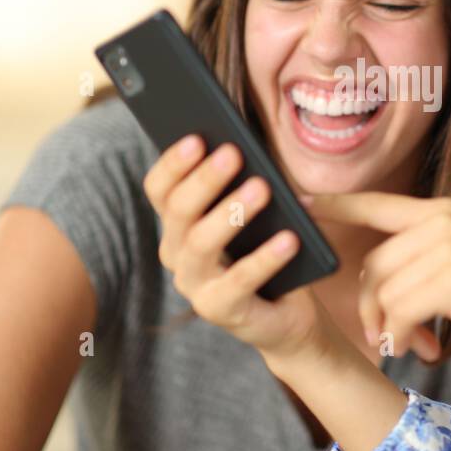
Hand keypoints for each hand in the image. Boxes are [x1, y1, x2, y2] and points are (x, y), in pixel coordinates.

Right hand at [142, 134, 328, 361]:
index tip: (197, 137)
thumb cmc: (265, 248)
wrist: (285, 313)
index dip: (173, 163)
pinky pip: (238, 282)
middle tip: (233, 154)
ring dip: (232, 213)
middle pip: (178, 211)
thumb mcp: (254, 213)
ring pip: (201, 244)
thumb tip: (246, 151)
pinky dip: (265, 258)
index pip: (159, 189)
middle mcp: (176, 253)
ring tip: (263, 189)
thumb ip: (243, 184)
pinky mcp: (219, 310)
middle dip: (204, 180)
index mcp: (177, 224)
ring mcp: (194, 285)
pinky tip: (290, 239)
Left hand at [305, 192, 450, 366]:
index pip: (376, 204)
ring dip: (388, 328)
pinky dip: (401, 336)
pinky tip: (419, 348)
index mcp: (442, 211)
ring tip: (409, 344)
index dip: (336, 204)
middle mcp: (442, 220)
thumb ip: (422, 256)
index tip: (303, 201)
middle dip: (370, 307)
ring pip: (385, 292)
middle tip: (384, 336)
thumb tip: (373, 278)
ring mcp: (447, 247)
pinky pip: (399, 311)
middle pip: (373, 265)